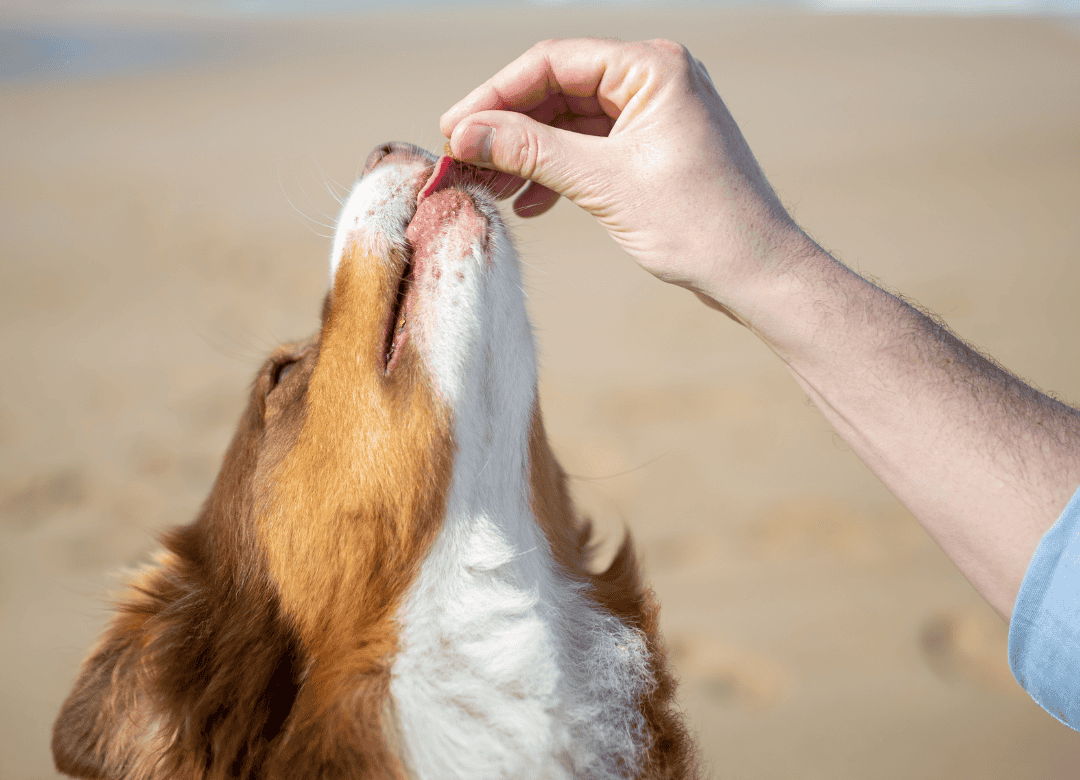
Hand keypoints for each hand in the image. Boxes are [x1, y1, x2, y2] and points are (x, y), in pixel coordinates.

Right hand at [440, 38, 809, 317]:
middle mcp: (654, 79)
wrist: (755, 271)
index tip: (453, 130)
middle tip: (462, 163)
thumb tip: (465, 134)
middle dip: (507, 129)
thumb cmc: (698, 223)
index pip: (552, 63)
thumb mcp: (604, 183)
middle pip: (556, 90)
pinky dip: (557, 172)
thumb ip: (531, 152)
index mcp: (652, 67)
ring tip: (490, 188)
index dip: (494, 95)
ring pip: (569, 123)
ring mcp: (654, 114)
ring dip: (527, 155)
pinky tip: (530, 203)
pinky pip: (590, 148)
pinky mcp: (652, 148)